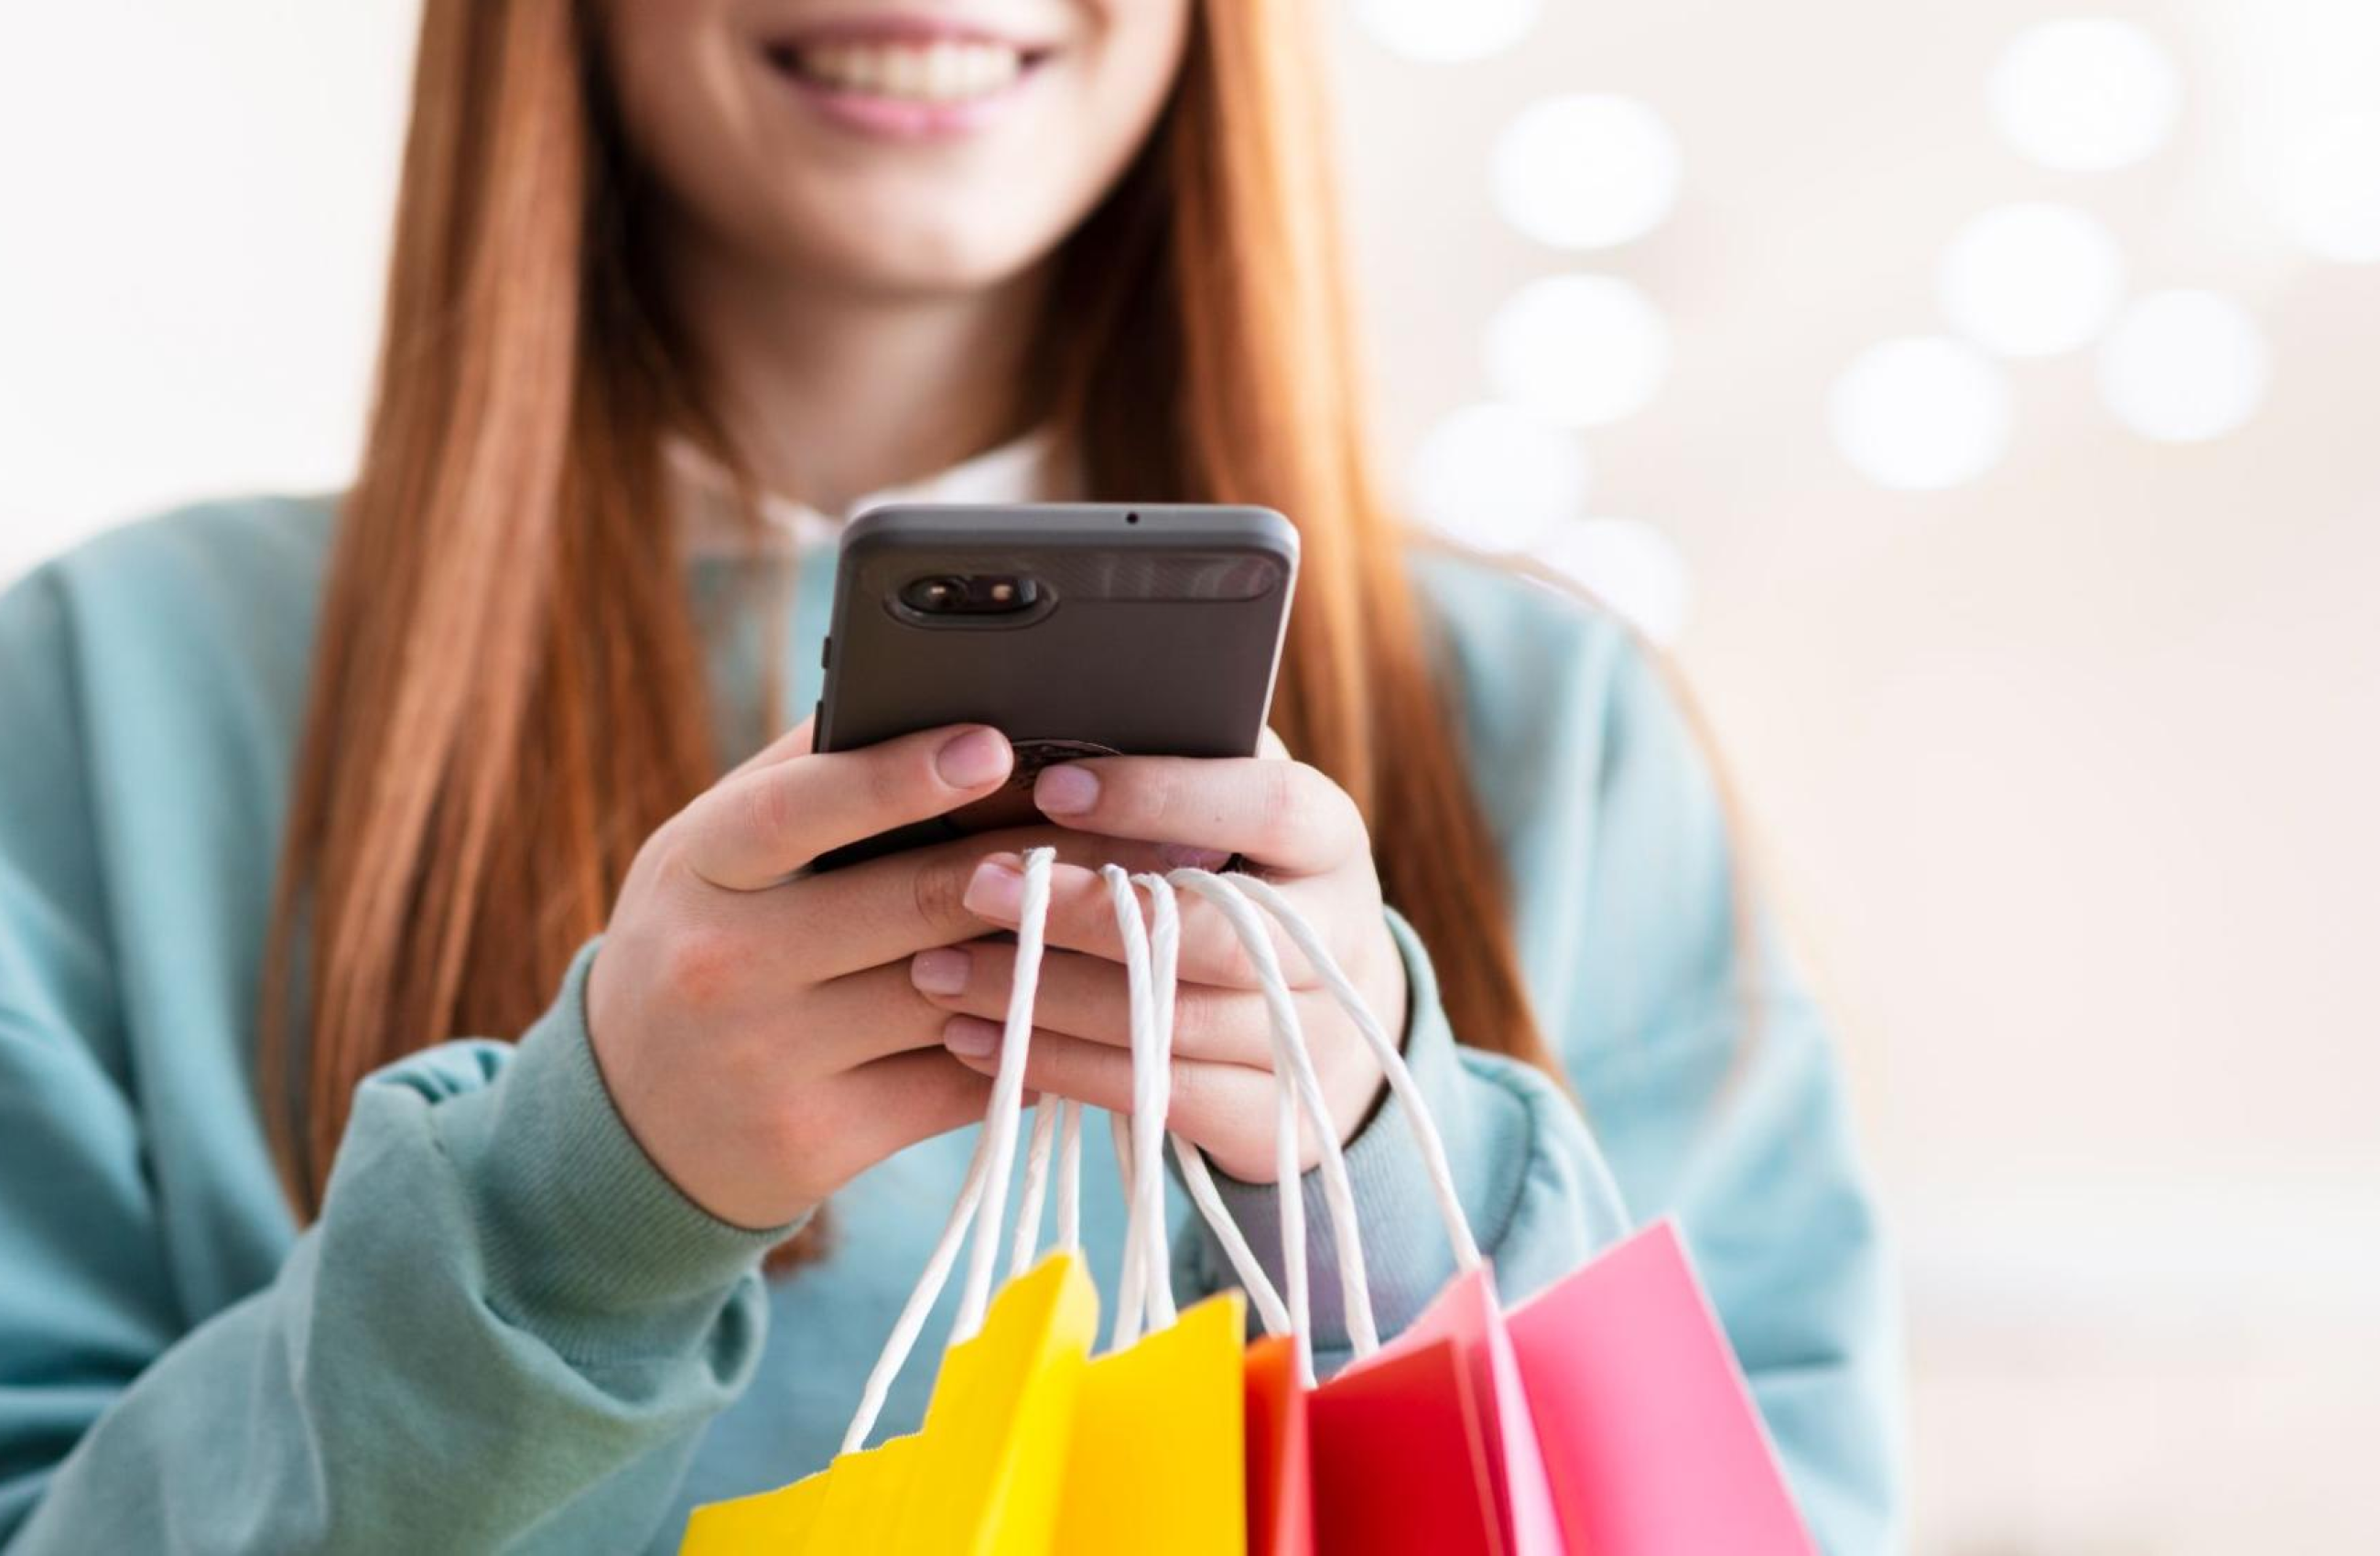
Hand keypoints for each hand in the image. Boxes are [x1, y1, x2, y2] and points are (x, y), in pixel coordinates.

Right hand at [584, 720, 1166, 1229]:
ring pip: (958, 994)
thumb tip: (933, 688)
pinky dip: (1036, 1044)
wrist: (627, 1127)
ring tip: (1152, 911)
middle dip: (1047, 862)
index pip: (799, 809)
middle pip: (918, 902)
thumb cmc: (708, 943)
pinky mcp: (818, 1142)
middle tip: (1150, 829)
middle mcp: (724, 962)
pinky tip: (1098, 1008)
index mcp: (701, 865)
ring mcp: (770, 1061)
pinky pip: (959, 1083)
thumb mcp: (715, 853)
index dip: (898, 776)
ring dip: (1064, 955)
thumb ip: (810, 777)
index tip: (995, 743)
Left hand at [913, 739, 1407, 1182]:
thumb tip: (1042, 714)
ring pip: (1170, 1026)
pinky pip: (1154, 1099)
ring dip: (1044, 998)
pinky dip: (1057, 1070)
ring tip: (939, 970)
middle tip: (974, 885)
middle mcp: (1338, 940)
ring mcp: (1314, 1039)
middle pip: (1213, 935)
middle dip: (1084, 912)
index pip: (1267, 806)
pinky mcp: (1272, 1121)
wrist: (1318, 1025)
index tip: (1052, 787)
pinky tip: (975, 1041)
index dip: (1162, 797)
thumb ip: (1170, 765)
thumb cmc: (1234, 881)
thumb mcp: (1226, 814)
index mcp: (1329, 840)